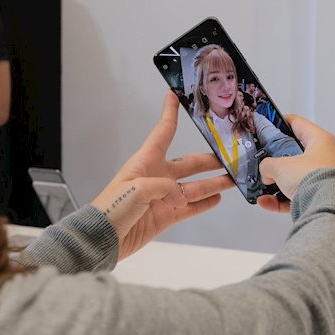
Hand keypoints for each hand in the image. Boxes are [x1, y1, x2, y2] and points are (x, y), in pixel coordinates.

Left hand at [90, 92, 233, 260]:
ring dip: (213, 183)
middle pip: (188, 163)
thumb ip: (166, 188)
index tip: (174, 95)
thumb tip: (182, 198)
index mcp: (146, 162)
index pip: (162, 133)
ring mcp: (163, 197)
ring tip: (233, 180)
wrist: (101, 238)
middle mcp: (157, 176)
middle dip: (209, 160)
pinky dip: (204, 203)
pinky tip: (217, 198)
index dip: (169, 113)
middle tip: (230, 156)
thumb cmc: (112, 207)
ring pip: (194, 187)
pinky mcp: (165, 216)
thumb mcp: (138, 188)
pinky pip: (190, 207)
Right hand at [254, 116, 334, 212]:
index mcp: (320, 140)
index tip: (268, 125)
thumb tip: (265, 171)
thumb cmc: (313, 178)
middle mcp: (324, 157)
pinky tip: (266, 200)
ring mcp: (321, 177)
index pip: (297, 123)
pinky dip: (279, 199)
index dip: (280, 122)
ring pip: (294, 176)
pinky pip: (294, 195)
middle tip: (263, 157)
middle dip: (277, 157)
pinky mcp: (317, 195)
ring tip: (264, 181)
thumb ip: (268, 165)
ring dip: (277, 180)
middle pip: (295, 152)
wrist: (324, 205)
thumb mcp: (280, 165)